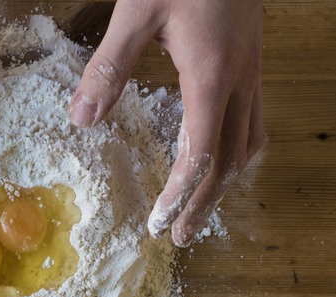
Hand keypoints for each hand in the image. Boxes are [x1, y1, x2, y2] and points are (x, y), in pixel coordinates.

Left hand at [69, 0, 263, 246]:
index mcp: (211, 76)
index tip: (159, 222)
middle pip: (229, 161)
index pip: (201, 154)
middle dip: (204, 203)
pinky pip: (254, 120)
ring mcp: (252, 73)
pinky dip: (239, 151)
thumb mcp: (136, 13)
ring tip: (202, 211)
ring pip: (248, 144)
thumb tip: (81, 120)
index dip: (182, 194)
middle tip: (180, 237)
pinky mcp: (251, 64)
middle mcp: (239, 82)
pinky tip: (224, 158)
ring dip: (225, 183)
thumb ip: (108, 68)